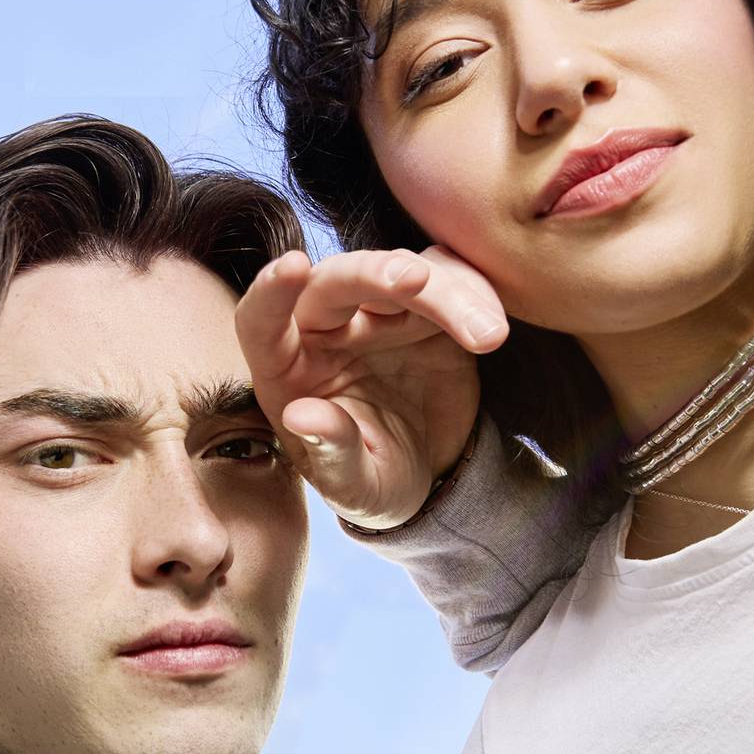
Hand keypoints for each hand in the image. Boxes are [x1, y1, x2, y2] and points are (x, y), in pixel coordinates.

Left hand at [235, 245, 508, 529]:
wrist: (430, 474)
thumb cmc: (372, 482)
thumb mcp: (354, 486)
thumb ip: (330, 452)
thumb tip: (302, 415)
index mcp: (286, 367)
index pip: (261, 319)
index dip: (271, 291)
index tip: (294, 267)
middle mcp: (325, 327)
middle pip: (338, 280)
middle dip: (376, 274)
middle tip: (418, 282)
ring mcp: (378, 311)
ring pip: (401, 272)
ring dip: (445, 291)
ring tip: (487, 335)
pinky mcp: (429, 305)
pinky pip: (449, 277)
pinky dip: (475, 294)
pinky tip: (493, 330)